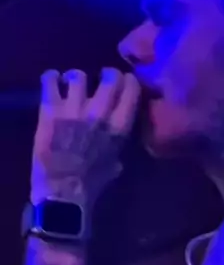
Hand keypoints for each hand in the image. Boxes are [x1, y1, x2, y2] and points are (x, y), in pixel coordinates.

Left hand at [31, 68, 140, 206]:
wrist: (62, 190)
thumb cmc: (91, 183)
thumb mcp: (115, 164)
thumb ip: (117, 145)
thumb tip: (118, 135)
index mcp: (119, 127)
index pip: (131, 90)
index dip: (129, 82)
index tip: (126, 83)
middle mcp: (99, 112)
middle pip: (110, 77)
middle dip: (108, 75)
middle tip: (104, 78)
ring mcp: (73, 108)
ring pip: (79, 75)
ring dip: (78, 78)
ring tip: (75, 83)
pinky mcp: (50, 109)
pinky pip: (50, 80)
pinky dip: (52, 77)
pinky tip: (53, 80)